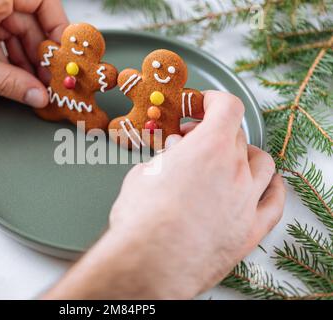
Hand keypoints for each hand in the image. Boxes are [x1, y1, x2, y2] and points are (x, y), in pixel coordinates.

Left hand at [0, 0, 67, 107]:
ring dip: (25, 62)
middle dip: (40, 54)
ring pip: (16, 35)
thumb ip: (6, 82)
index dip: (58, 28)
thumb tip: (36, 95)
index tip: (65, 54)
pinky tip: (15, 81)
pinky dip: (8, 62)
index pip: (41, 1)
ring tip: (34, 87)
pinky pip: (0, 41)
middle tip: (50, 80)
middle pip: (30, 22)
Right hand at [44, 91, 285, 298]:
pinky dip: (272, 187)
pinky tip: (267, 184)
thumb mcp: (144, 174)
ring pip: (262, 164)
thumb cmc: (142, 219)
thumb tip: (175, 154)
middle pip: (238, 136)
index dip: (214, 99)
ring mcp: (248, 201)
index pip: (226, 107)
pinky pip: (275, 202)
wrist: (151, 264)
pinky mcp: (251, 230)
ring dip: (245, 155)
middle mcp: (235, 170)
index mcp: (208, 148)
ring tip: (229, 160)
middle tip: (194, 139)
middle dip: (214, 131)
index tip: (203, 104)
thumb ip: (166, 158)